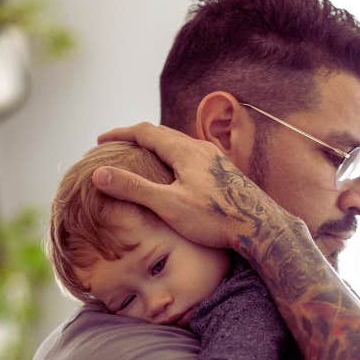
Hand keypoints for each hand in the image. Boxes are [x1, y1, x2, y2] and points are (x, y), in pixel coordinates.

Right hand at [92, 122, 299, 249]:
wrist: (260, 228)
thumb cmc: (214, 219)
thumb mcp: (168, 205)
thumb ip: (134, 188)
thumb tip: (99, 174)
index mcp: (184, 150)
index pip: (145, 131)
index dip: (120, 134)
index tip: (100, 141)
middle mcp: (201, 148)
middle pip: (163, 134)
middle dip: (137, 138)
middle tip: (117, 145)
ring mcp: (215, 159)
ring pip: (180, 145)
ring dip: (157, 147)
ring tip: (142, 157)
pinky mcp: (225, 173)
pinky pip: (193, 157)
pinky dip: (174, 158)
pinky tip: (177, 174)